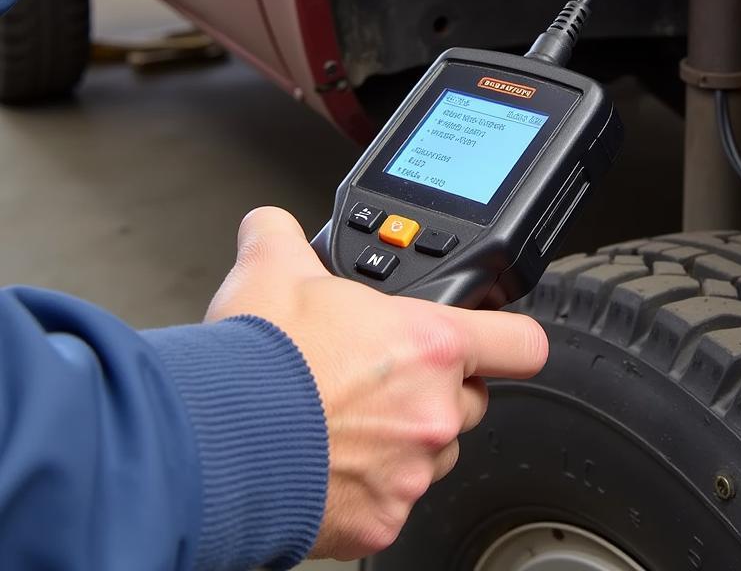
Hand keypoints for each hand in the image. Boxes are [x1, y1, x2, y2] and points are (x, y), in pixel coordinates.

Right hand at [206, 207, 548, 559]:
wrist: (210, 443)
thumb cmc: (253, 362)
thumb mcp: (271, 267)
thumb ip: (284, 234)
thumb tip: (270, 225)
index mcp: (430, 343)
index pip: (521, 343)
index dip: (511, 338)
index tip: (500, 340)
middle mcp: (433, 411)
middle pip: (469, 400)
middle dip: (435, 388)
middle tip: (382, 378)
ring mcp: (411, 472)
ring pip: (432, 453)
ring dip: (404, 440)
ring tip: (346, 421)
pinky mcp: (380, 524)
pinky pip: (392, 502)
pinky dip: (367, 488)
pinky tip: (326, 463)